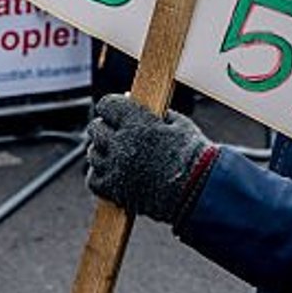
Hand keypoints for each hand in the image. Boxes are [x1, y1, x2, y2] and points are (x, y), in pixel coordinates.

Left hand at [84, 95, 214, 223]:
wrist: (198, 193)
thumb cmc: (193, 157)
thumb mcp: (178, 123)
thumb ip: (153, 111)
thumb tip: (131, 99)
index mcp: (137, 122)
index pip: (106, 105)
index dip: (111, 108)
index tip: (116, 113)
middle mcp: (121, 143)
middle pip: (95, 128)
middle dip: (105, 129)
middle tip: (118, 134)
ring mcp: (115, 167)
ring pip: (93, 153)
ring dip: (103, 152)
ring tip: (120, 155)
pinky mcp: (114, 190)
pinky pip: (93, 179)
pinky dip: (100, 175)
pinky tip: (114, 173)